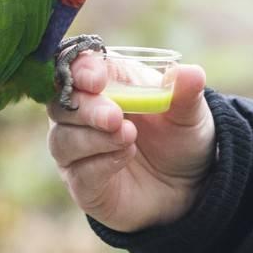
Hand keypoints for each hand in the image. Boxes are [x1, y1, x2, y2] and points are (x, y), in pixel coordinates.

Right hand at [45, 52, 216, 232]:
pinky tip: (126, 156)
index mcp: (105, 83)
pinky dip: (100, 164)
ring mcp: (78, 150)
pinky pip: (78, 173)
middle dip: (86, 108)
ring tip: (128, 136)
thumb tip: (192, 73)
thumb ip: (186, 93)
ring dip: (94, 138)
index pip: (75, 68)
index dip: (80, 71)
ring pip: (62, 140)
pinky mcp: (83, 184)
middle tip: (115, 117)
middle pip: (61, 104)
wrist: (189, 184)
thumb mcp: (190, 113)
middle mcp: (82, 114)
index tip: (96, 80)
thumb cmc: (180, 137)